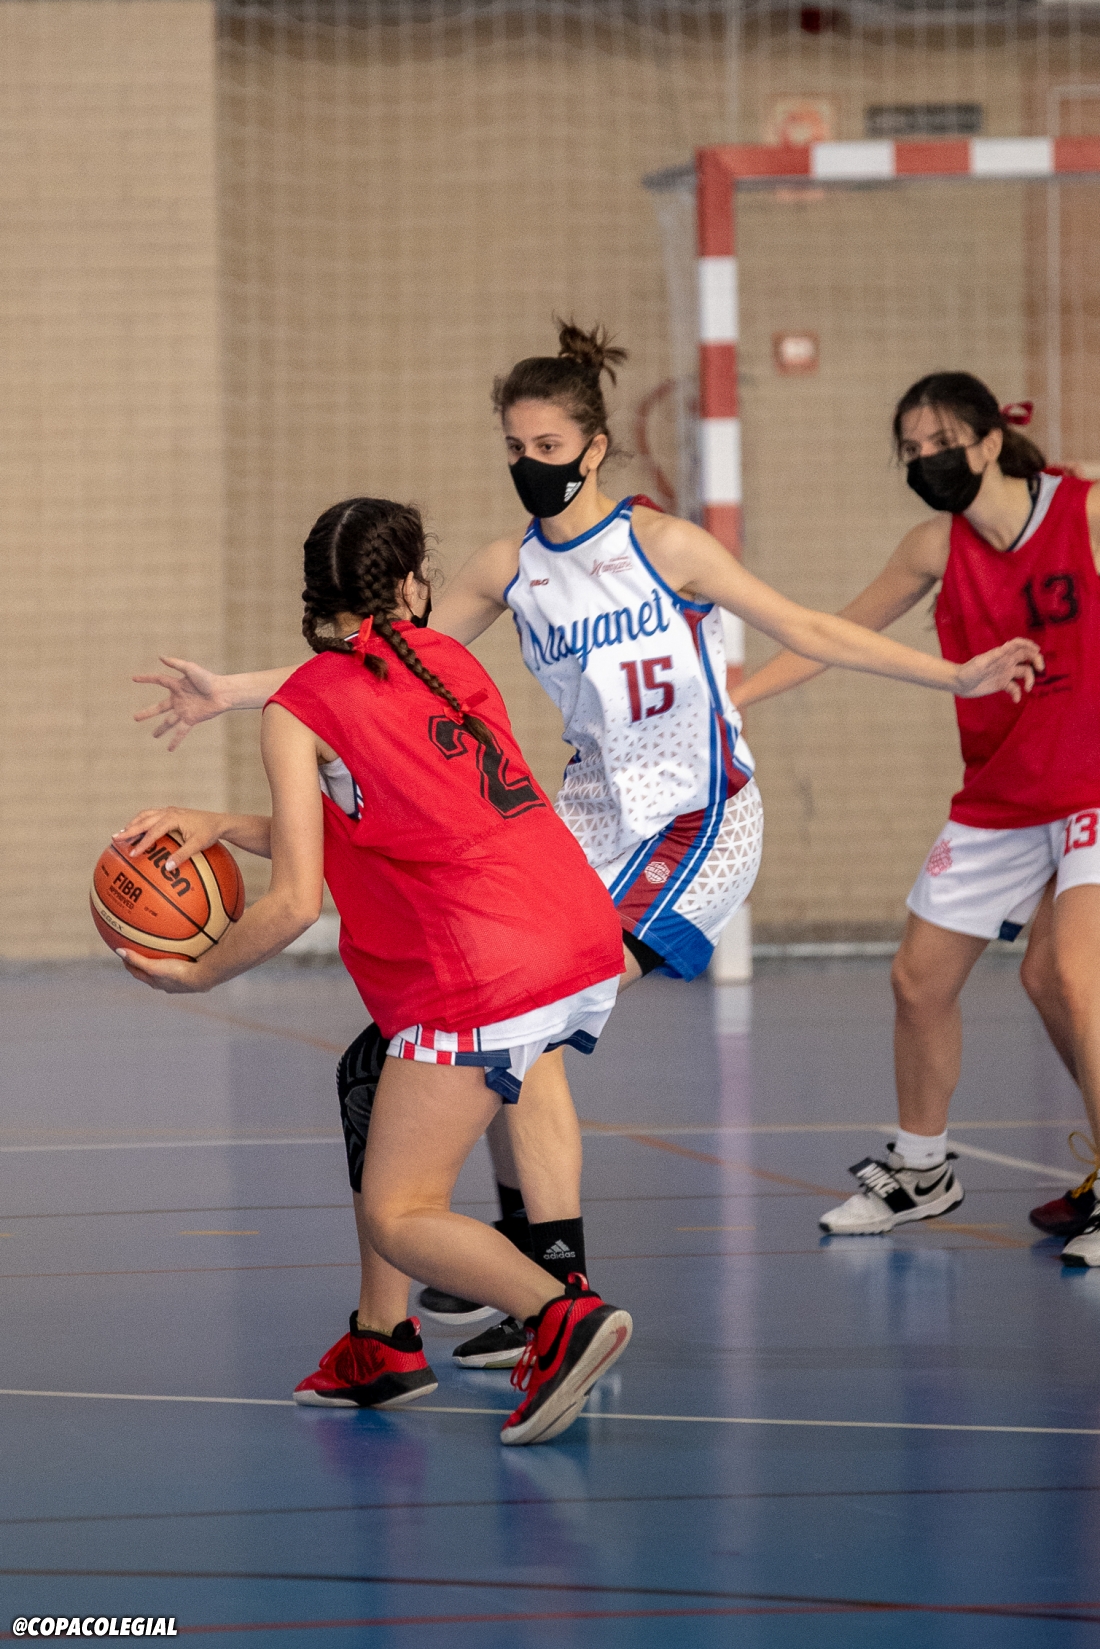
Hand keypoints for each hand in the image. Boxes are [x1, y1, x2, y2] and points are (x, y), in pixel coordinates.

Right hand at [113, 807, 228, 870]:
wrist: (218, 821)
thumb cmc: (209, 833)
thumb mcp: (198, 845)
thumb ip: (182, 855)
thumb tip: (168, 868)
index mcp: (173, 818)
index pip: (153, 831)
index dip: (142, 843)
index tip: (132, 854)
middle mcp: (168, 812)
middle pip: (143, 820)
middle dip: (128, 830)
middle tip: (115, 839)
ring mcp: (168, 811)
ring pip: (145, 815)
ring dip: (132, 824)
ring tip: (121, 835)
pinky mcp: (169, 813)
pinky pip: (150, 816)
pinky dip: (140, 822)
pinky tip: (135, 830)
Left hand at [117, 950, 208, 992]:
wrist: (203, 977)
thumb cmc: (177, 973)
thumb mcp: (153, 966)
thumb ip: (136, 959)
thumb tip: (118, 950)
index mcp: (156, 982)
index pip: (137, 973)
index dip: (129, 964)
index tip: (124, 954)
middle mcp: (166, 984)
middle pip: (150, 973)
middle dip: (143, 964)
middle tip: (139, 952)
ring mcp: (179, 981)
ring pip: (166, 971)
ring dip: (161, 963)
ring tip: (161, 951)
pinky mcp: (191, 976)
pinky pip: (181, 965)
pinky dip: (178, 959)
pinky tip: (183, 950)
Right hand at [133, 658, 232, 750]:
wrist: (222, 693)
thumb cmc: (208, 679)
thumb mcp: (190, 669)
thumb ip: (176, 663)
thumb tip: (160, 657)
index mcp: (177, 685)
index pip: (158, 680)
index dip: (146, 679)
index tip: (133, 679)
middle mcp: (178, 699)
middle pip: (158, 707)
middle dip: (147, 713)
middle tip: (135, 718)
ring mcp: (184, 710)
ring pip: (168, 722)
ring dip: (160, 729)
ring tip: (153, 736)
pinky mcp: (191, 719)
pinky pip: (180, 731)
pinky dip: (175, 740)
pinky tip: (169, 749)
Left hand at [955, 637, 1044, 701]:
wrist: (959, 683)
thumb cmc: (967, 671)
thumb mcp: (981, 663)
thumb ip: (995, 656)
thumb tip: (1008, 647)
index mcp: (1001, 654)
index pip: (1018, 645)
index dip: (1029, 645)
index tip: (1037, 650)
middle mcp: (1006, 662)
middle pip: (1027, 658)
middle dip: (1036, 661)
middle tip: (1040, 670)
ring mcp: (1005, 673)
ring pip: (1024, 673)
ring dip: (1029, 680)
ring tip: (1027, 688)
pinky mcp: (1002, 684)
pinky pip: (1015, 688)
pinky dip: (1017, 693)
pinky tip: (1015, 700)